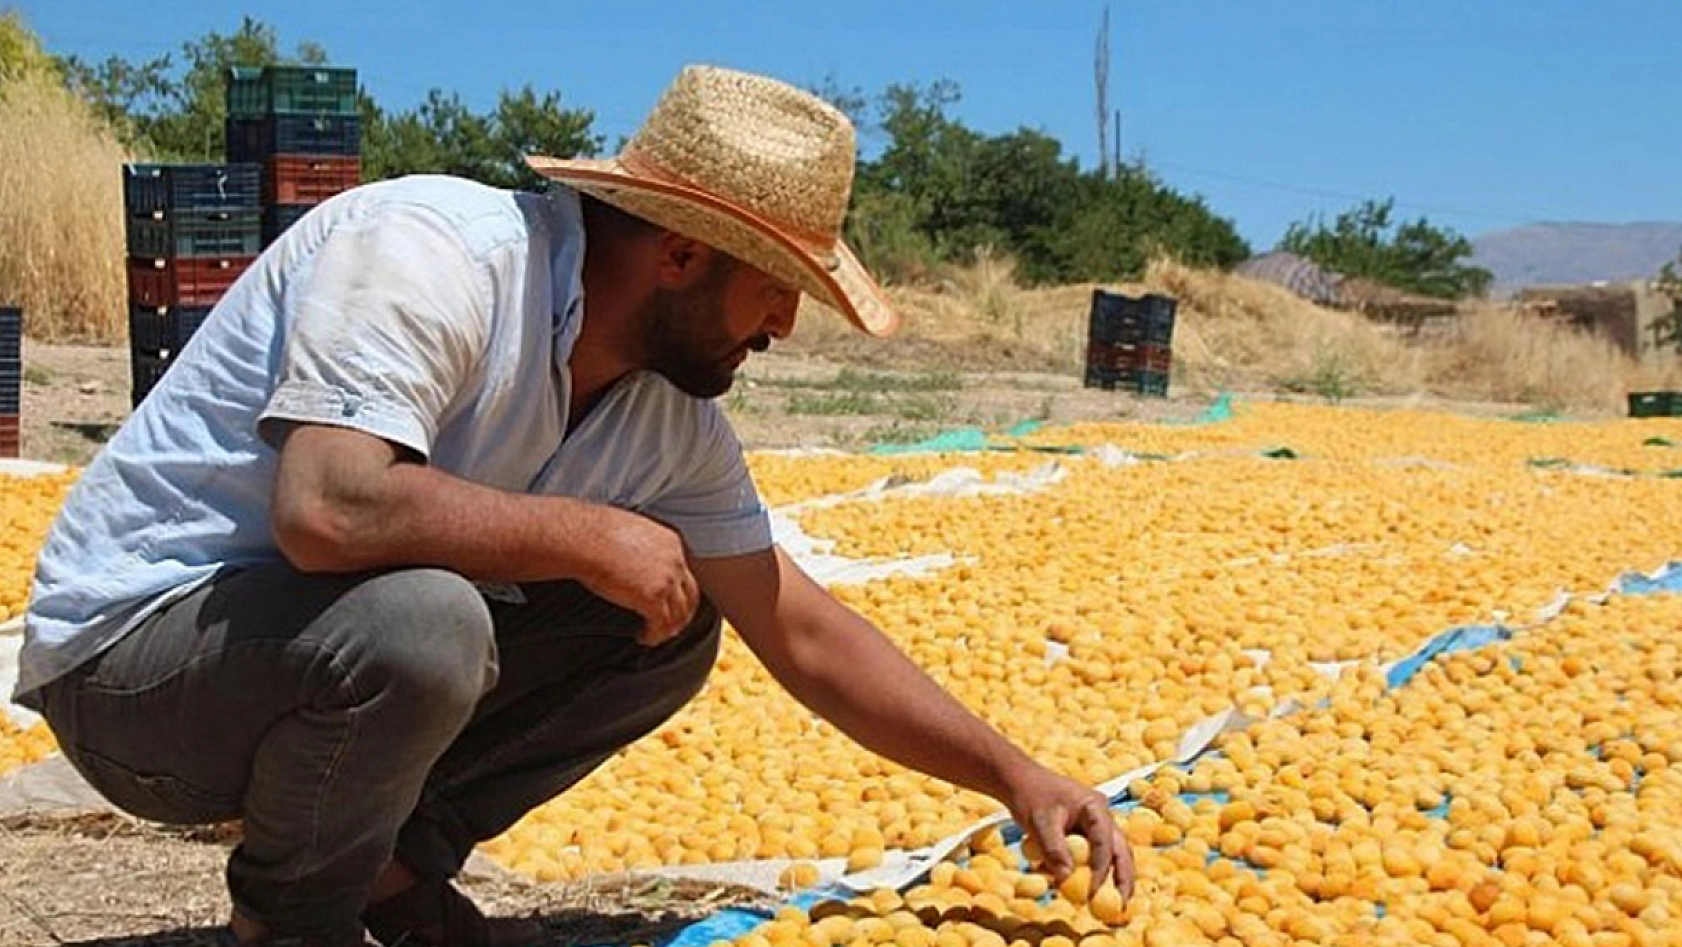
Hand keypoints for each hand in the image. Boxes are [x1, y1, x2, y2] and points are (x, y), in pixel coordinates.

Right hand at [580, 507, 699, 645]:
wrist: (584, 538)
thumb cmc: (595, 532)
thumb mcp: (630, 532)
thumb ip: (641, 548)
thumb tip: (632, 562)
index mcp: (670, 543)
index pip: (683, 572)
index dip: (678, 592)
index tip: (669, 602)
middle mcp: (674, 561)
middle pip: (690, 595)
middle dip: (682, 614)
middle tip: (671, 626)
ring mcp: (667, 580)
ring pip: (679, 614)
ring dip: (668, 629)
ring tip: (655, 635)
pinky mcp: (653, 598)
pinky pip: (661, 625)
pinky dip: (654, 635)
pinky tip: (643, 637)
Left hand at [1006, 764, 1135, 898]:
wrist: (1020, 782)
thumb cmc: (1030, 796)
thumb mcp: (1040, 822)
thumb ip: (1054, 849)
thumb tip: (1066, 878)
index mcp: (1095, 807)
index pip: (1105, 841)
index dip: (1102, 868)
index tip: (1093, 890)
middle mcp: (1101, 816)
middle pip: (1120, 849)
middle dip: (1123, 878)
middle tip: (1121, 904)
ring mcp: (1096, 825)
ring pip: (1111, 854)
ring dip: (1111, 877)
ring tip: (1112, 903)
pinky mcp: (1086, 833)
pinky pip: (1094, 855)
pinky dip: (1092, 871)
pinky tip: (1084, 886)